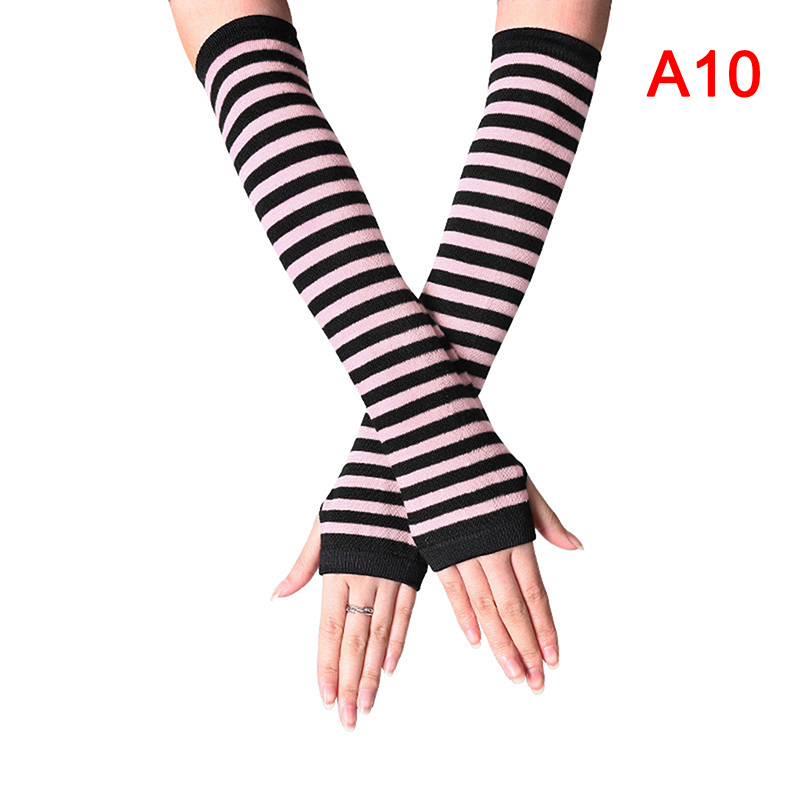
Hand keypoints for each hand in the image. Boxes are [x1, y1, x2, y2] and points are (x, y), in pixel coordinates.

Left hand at [270, 517, 416, 730]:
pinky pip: (406, 613)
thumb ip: (302, 564)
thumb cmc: (354, 497)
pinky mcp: (412, 572)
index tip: (327, 696)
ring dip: (374, 672)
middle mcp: (366, 580)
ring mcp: (392, 578)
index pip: (331, 629)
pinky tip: (391, 666)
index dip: (329, 664)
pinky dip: (398, 641)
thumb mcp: (321, 525)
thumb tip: (277, 595)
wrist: (394, 472)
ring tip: (368, 703)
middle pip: (357, 640)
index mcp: (339, 570)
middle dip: (351, 681)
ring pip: (382, 634)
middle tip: (348, 717)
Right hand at [435, 476, 583, 692]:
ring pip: (483, 607)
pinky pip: (451, 590)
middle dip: (524, 647)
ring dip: (498, 643)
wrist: (438, 445)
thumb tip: (575, 547)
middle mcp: (489, 549)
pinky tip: (475, 641)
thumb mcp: (524, 486)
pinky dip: (464, 617)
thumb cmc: (484, 464)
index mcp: (514, 536)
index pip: (534, 593)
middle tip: (534, 681)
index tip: (554, 657)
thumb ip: (547, 520)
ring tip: (512, 671)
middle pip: (511, 609)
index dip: (545, 627)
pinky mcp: (437, 548)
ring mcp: (461, 551)